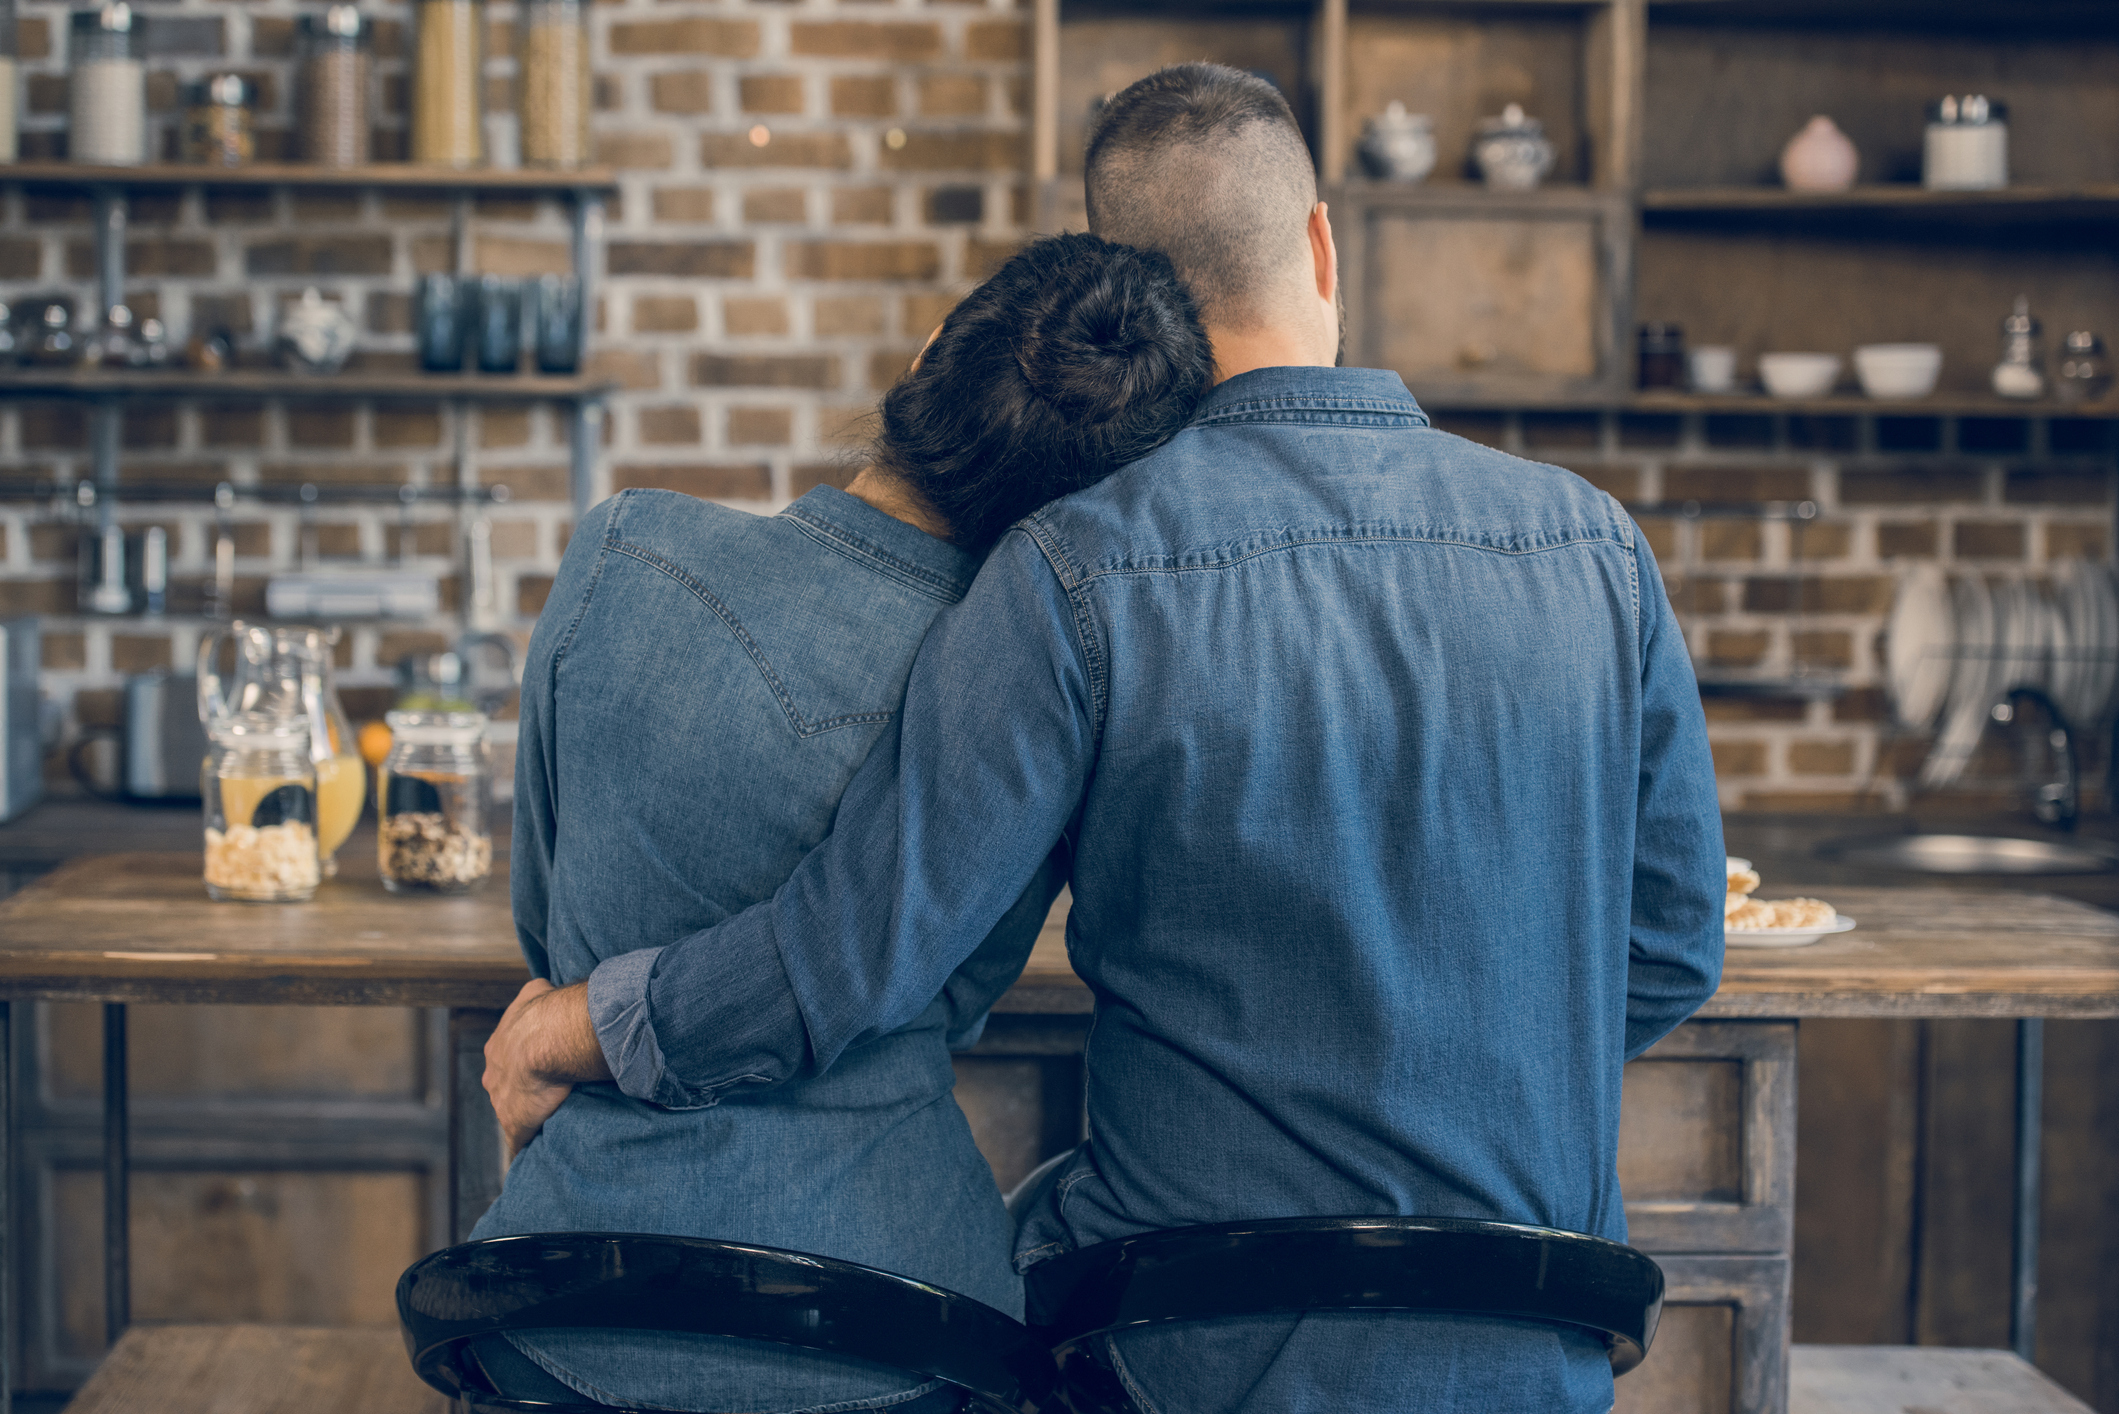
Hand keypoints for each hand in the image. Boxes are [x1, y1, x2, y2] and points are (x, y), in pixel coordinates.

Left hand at [483, 978, 611, 1160]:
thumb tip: (540, 990)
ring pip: (511, 1112)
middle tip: (544, 1092)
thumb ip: (534, 995)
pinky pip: (519, 1141)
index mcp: (497, 1047)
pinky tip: (532, 1153)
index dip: (521, 1062)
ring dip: (526, 1114)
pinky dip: (525, 1145)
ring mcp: (502, 1101)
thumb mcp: (534, 992)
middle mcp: (493, 1075)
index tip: (537, 1065)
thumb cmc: (546, 1012)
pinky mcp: (515, 1124)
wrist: (547, 1037)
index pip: (506, 1059)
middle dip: (520, 1090)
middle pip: (504, 1087)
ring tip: (547, 1119)